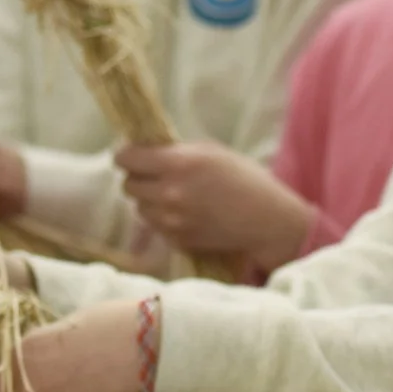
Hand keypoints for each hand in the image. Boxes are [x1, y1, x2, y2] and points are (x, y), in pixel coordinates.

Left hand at [114, 142, 313, 273]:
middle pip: (127, 185)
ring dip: (150, 202)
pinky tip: (187, 215)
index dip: (126, 155)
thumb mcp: (212, 152)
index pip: (126, 158)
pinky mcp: (177, 241)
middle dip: (138, 179)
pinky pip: (156, 227)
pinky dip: (164, 221)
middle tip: (155, 177)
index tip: (132, 156)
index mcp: (178, 163)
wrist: (266, 221)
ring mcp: (171, 220)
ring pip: (139, 209)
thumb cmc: (245, 179)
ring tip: (174, 197)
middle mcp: (169, 193)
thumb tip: (147, 150)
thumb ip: (177, 151)